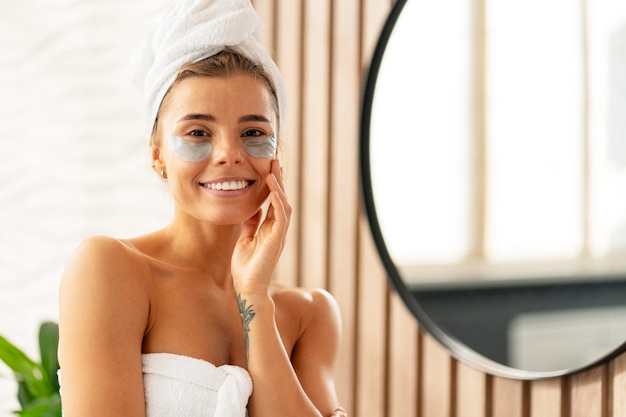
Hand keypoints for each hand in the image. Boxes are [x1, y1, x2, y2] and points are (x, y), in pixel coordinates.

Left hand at [231, 159, 290, 294]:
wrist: (247, 288)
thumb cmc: (246, 267)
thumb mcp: (245, 239)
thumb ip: (251, 224)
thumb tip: (252, 209)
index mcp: (270, 228)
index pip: (274, 201)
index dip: (272, 185)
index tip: (269, 168)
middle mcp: (277, 229)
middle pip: (281, 199)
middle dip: (278, 180)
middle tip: (274, 160)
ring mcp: (279, 234)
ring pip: (284, 205)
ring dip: (279, 186)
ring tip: (274, 169)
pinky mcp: (277, 240)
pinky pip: (281, 216)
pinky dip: (278, 201)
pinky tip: (273, 189)